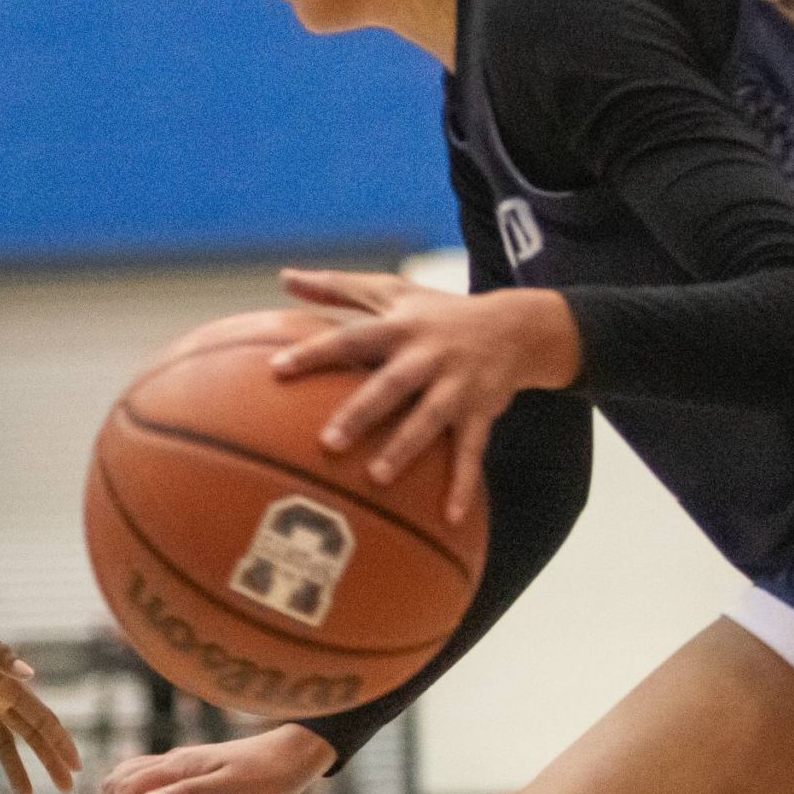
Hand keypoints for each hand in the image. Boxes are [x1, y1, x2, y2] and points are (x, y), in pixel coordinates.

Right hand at [97, 724, 332, 793]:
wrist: (293, 755)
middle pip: (118, 783)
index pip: (128, 789)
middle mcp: (171, 763)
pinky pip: (147, 789)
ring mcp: (178, 768)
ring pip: (129, 785)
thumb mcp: (232, 789)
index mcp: (177, 766)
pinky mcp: (188, 775)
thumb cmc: (269, 774)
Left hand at [273, 269, 579, 523]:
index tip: (277, 369)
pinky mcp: (482, 410)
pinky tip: (448, 517)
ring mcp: (458, 384)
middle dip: (361, 412)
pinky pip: (472, 450)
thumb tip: (284, 277)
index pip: (351, 337)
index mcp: (399, 327)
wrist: (515, 326)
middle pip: (391, 384)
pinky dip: (462, 483)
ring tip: (377, 477)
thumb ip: (336, 287)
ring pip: (430, 419)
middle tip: (325, 443)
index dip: (315, 352)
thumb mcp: (391, 291)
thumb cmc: (437, 311)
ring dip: (406, 448)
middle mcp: (428, 354)